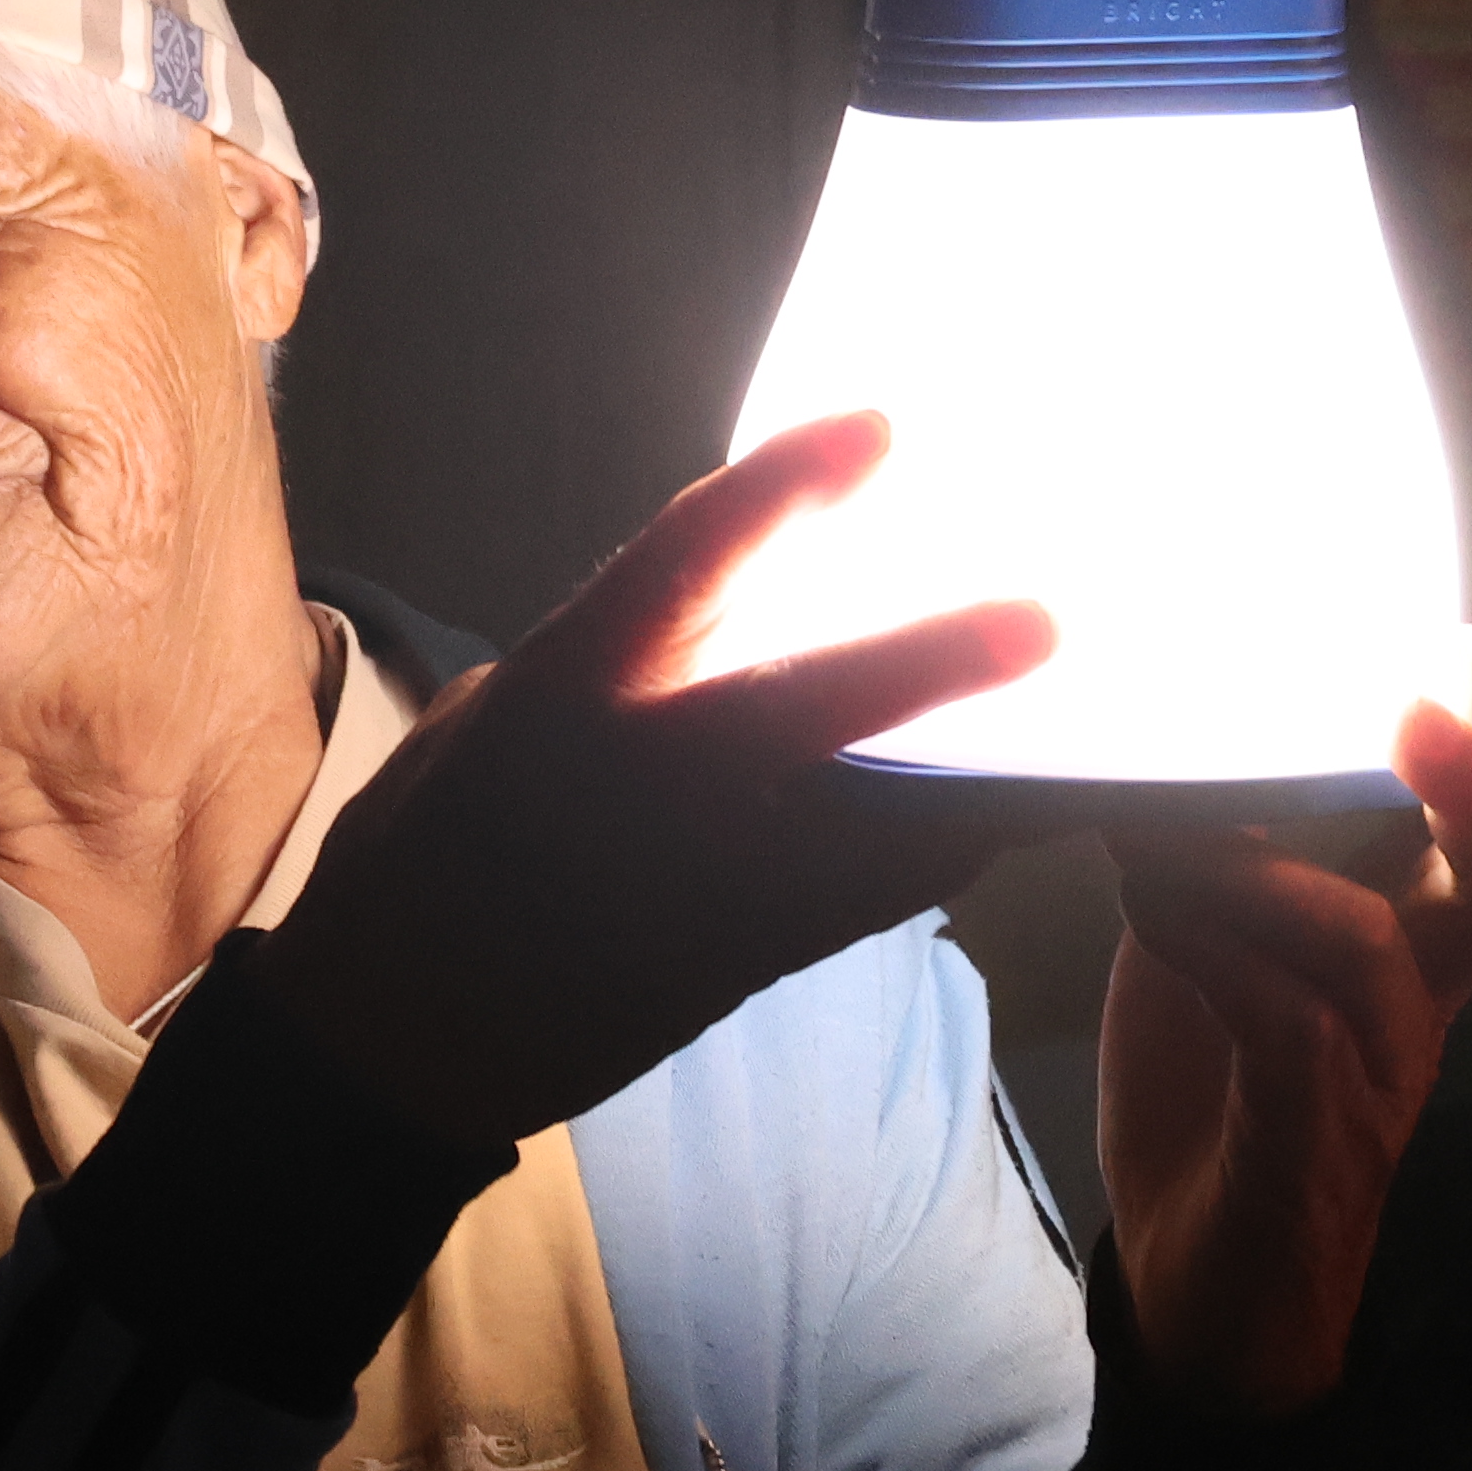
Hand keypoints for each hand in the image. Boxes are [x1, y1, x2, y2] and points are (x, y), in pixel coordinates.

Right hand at [251, 411, 1090, 1157]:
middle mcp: (645, 780)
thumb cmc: (416, 863)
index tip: (881, 429)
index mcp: (563, 695)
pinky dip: (935, 852)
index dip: (786, 488)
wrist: (396, 1041)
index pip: (683, 564)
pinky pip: (871, 902)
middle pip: (814, 707)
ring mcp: (701, 882)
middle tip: (1047, 623)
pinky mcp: (741, 962)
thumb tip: (685, 629)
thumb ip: (588, 671)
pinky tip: (987, 819)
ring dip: (980, 779)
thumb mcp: (470, 732)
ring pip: (879, 825)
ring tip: (1074, 736)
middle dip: (935, 663)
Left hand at [1090, 639, 1471, 1426]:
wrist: (1201, 1306)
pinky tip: (1152, 916)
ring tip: (1163, 832)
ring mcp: (1373, 1081)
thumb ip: (1204, 864)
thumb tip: (1145, 752)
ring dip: (1261, 870)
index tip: (1461, 638)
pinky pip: (1290, 1029)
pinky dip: (1219, 953)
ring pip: (1369, 944)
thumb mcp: (1201, 960)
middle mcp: (1415, 1010)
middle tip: (1417, 699)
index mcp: (1405, 957)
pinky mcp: (1310, 1145)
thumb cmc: (1212, 1110)